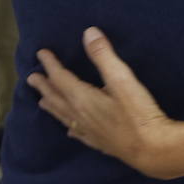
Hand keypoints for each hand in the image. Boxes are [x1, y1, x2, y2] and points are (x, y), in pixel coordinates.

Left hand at [27, 28, 183, 179]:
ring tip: (42, 101)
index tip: (41, 53)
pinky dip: (70, 127)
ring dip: (52, 106)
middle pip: (57, 98)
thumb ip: (104, 56)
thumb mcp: (122, 79)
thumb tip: (88, 33)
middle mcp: (81, 116)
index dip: (51, 65)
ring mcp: (89, 131)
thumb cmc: (138, 112)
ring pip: (64, 116)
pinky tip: (70, 131)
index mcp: (83, 98)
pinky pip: (78, 133)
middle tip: (31, 78)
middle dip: (44, 86)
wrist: (152, 150)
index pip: (61, 78)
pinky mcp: (100, 143)